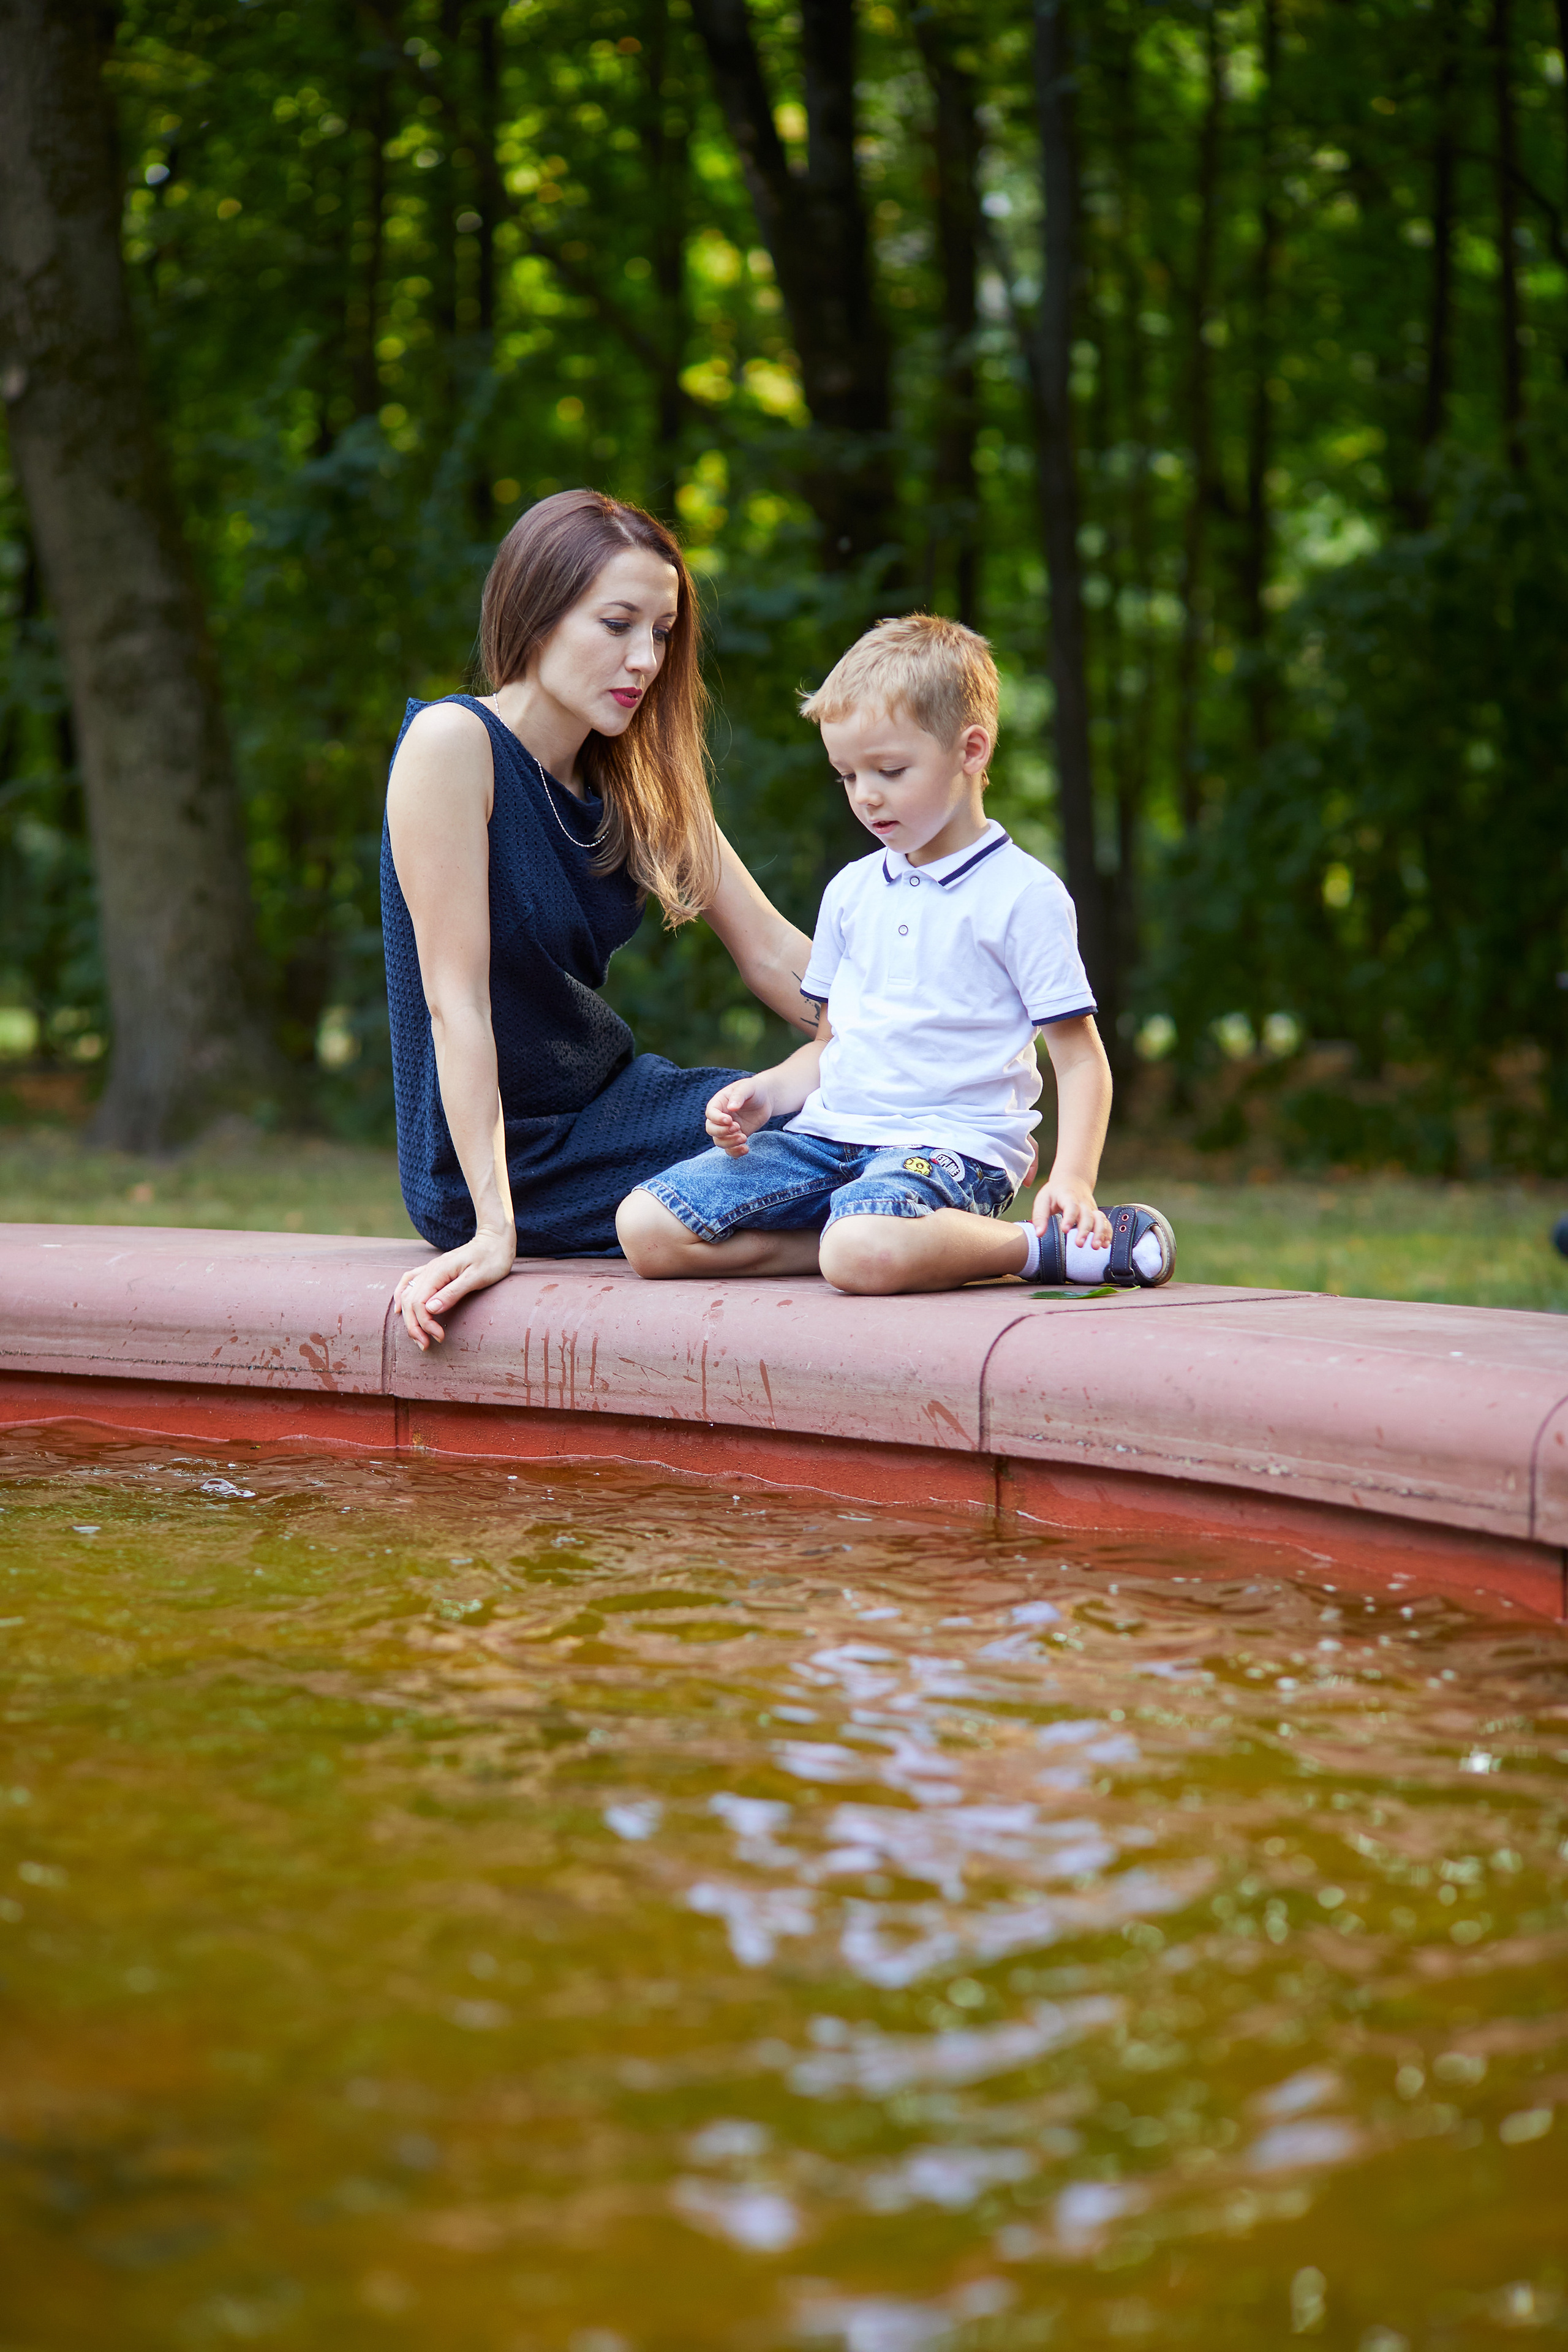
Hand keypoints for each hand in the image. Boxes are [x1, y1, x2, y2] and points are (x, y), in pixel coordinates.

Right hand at [394, 1223, 516, 1351]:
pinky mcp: (434, 1270)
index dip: (425, 1323)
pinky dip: (401, 1296)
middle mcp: (430, 1270)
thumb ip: (453, 1292)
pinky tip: (399, 1307)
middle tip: (425, 1345)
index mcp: (438, 1272)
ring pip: (408, 1295)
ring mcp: (430, 1269)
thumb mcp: (477, 1277)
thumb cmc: (491, 1258)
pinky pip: (409, 1282)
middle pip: (410, 1302)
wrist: (495, 1239)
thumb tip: (430, 1309)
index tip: (439, 1336)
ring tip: (417, 1335)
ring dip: (408, 1317)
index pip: (419, 1303)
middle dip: (414, 1326)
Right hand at [705, 1075, 772, 1156]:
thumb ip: (739, 1095)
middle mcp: (720, 1118)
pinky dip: (735, 1152)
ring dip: (730, 1143)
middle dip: (722, 1131)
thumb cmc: (754, 1089)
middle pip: (711, 1129)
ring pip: (719, 1142)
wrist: (766, 1099)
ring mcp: (727, 1129)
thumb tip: (731, 1108)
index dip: (717, 1119)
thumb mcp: (747, 1087)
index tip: (729, 1120)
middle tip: (737, 1127)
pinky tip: (746, 1149)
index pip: (710, 1113)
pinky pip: (730, 1150)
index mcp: (718, 1103)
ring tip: (744, 1137)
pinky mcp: (736, 1137)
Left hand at [1032, 1171, 1110, 1249]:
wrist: (1073, 1180)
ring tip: (1095, 1247)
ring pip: (1100, 1219)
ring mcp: (1091, 1208)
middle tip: (1079, 1244)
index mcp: (1068, 1197)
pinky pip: (1106, 1223)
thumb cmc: (1055, 1193)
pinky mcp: (1097, 1215)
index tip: (1064, 1230)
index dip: (1069, 1218)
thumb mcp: (1043, 1200)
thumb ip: (1040, 1217)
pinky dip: (1107, 1233)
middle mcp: (1082, 1203)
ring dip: (1100, 1233)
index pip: (1071, 1206)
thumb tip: (1039, 1234)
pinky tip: (1105, 1245)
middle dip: (1085, 1231)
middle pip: (1087, 1216)